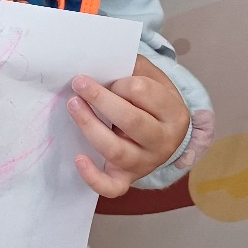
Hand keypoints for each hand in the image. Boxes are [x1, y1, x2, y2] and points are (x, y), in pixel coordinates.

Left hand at [67, 56, 188, 197]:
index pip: (143, 92)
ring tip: (73, 105)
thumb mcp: (153, 79)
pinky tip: (79, 158)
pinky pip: (111, 187)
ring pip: (116, 150)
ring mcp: (145, 163)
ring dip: (90, 126)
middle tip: (79, 83)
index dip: (120, 83)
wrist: (165, 137)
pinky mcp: (127, 179)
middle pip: (131, 121)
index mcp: (174, 113)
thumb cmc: (152, 103)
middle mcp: (163, 142)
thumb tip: (102, 60)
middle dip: (101, 99)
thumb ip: (134, 68)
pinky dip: (93, 177)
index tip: (107, 79)